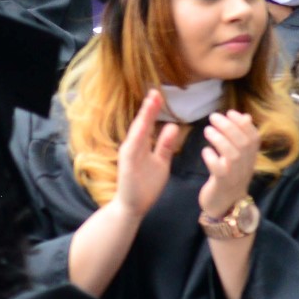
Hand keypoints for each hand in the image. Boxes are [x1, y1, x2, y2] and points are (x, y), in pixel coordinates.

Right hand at [110, 89, 184, 214]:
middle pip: (141, 123)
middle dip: (149, 108)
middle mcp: (132, 146)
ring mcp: (128, 154)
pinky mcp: (127, 164)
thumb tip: (172, 126)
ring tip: (151, 102)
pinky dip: (138, 135)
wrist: (132, 207)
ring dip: (144, 117)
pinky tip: (143, 124)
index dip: (153, 109)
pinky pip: (133, 147)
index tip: (159, 95)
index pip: (148, 124)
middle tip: (156, 91)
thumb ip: (165, 145)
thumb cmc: (145, 186)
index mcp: (141, 145)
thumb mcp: (161, 162)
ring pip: (137, 131)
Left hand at [198, 109, 258, 219]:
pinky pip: (219, 168)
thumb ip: (241, 137)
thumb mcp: (238, 157)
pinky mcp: (222, 183)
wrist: (225, 206)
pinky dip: (211, 157)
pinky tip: (205, 151)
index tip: (230, 112)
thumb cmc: (229, 177)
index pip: (254, 138)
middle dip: (229, 126)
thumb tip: (246, 116)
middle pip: (243, 143)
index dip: (244, 124)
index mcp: (251, 159)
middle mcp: (246, 166)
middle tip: (213, 117)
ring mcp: (235, 175)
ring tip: (207, 130)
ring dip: (219, 139)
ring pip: (232, 154)